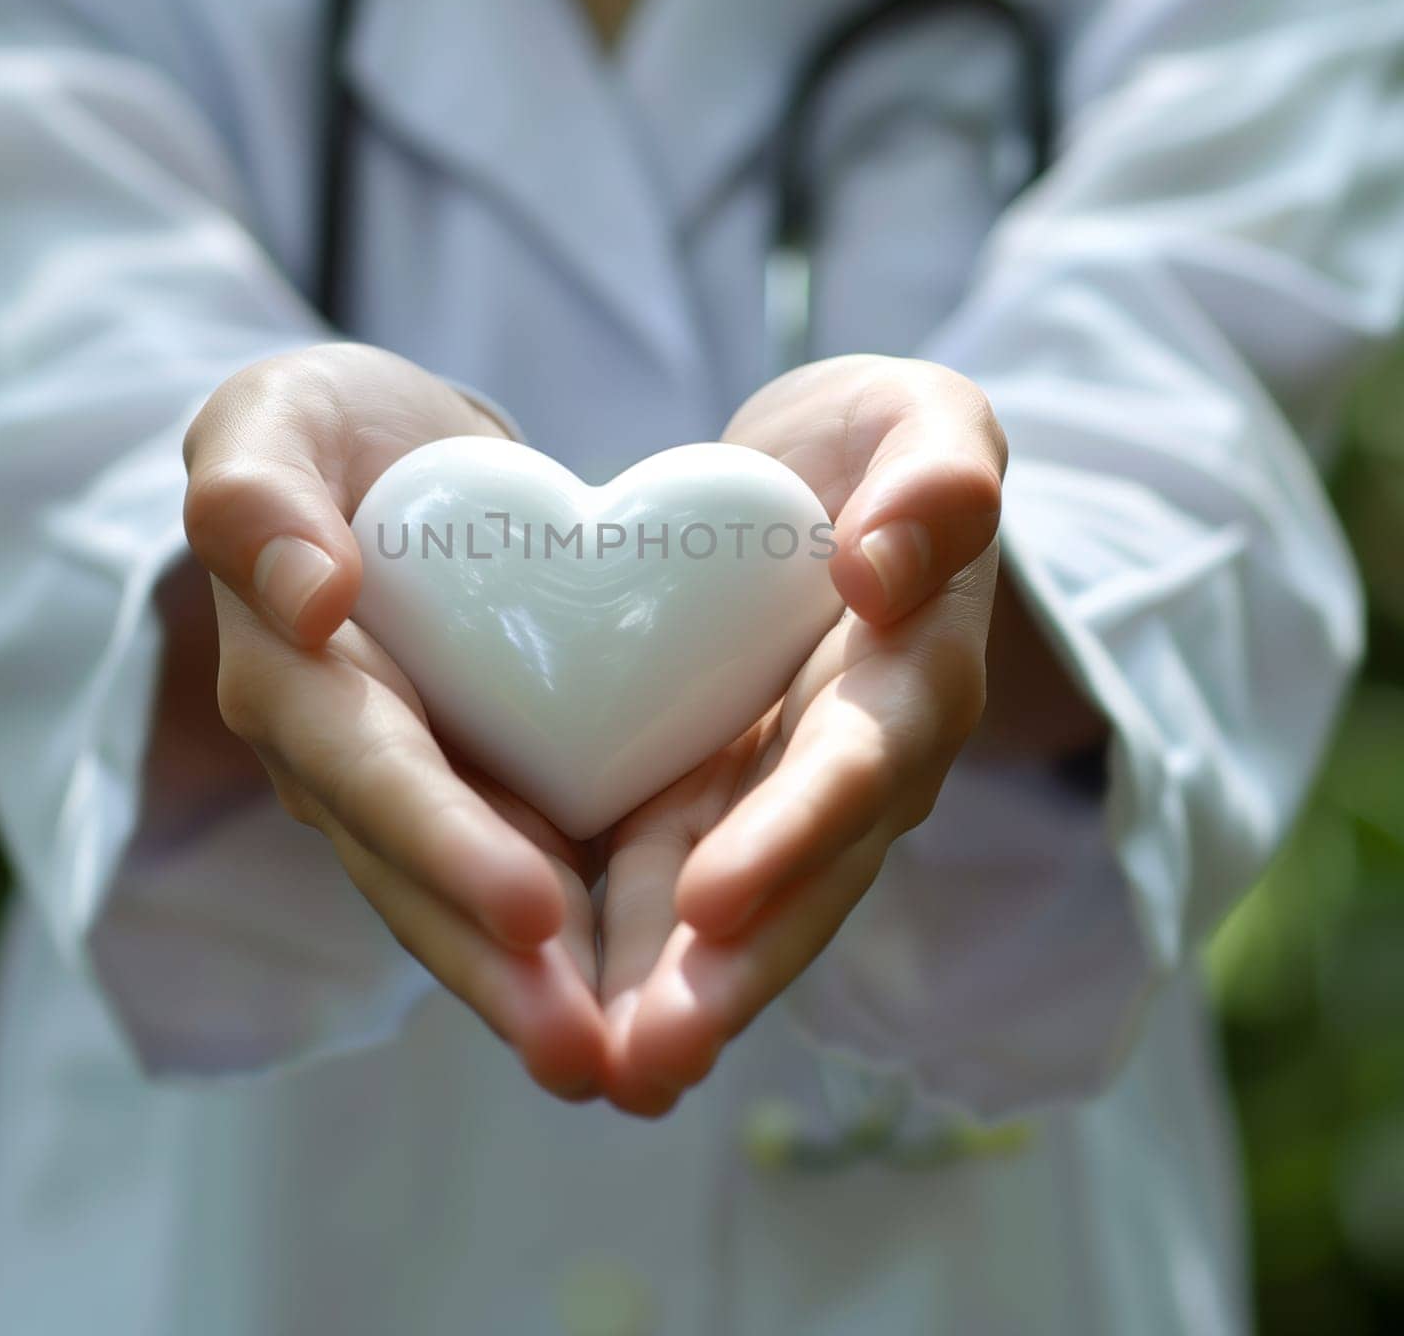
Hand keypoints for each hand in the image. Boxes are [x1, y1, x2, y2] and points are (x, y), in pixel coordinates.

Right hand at [182, 343, 607, 1097]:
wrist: (393, 454)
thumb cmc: (322, 428)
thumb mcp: (272, 418)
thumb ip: (256, 494)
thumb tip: (309, 599)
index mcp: (294, 682)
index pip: (365, 774)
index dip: (440, 843)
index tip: (531, 909)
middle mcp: (347, 762)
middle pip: (419, 880)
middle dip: (499, 974)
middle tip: (592, 1059)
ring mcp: (419, 786)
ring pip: (474, 904)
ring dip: (545, 993)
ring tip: (631, 1070)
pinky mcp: (486, 783)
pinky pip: (533, 864)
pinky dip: (585, 938)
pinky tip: (656, 991)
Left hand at [596, 356, 1007, 1115]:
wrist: (823, 479)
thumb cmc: (882, 445)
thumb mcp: (928, 420)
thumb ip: (939, 476)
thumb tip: (887, 567)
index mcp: (911, 678)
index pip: (859, 767)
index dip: (794, 834)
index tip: (713, 897)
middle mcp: (849, 762)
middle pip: (799, 880)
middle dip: (730, 973)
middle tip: (647, 1059)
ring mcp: (773, 791)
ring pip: (726, 907)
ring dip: (668, 991)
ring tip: (597, 1073)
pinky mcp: (704, 794)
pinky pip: (662, 875)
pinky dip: (619, 940)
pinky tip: (553, 1001)